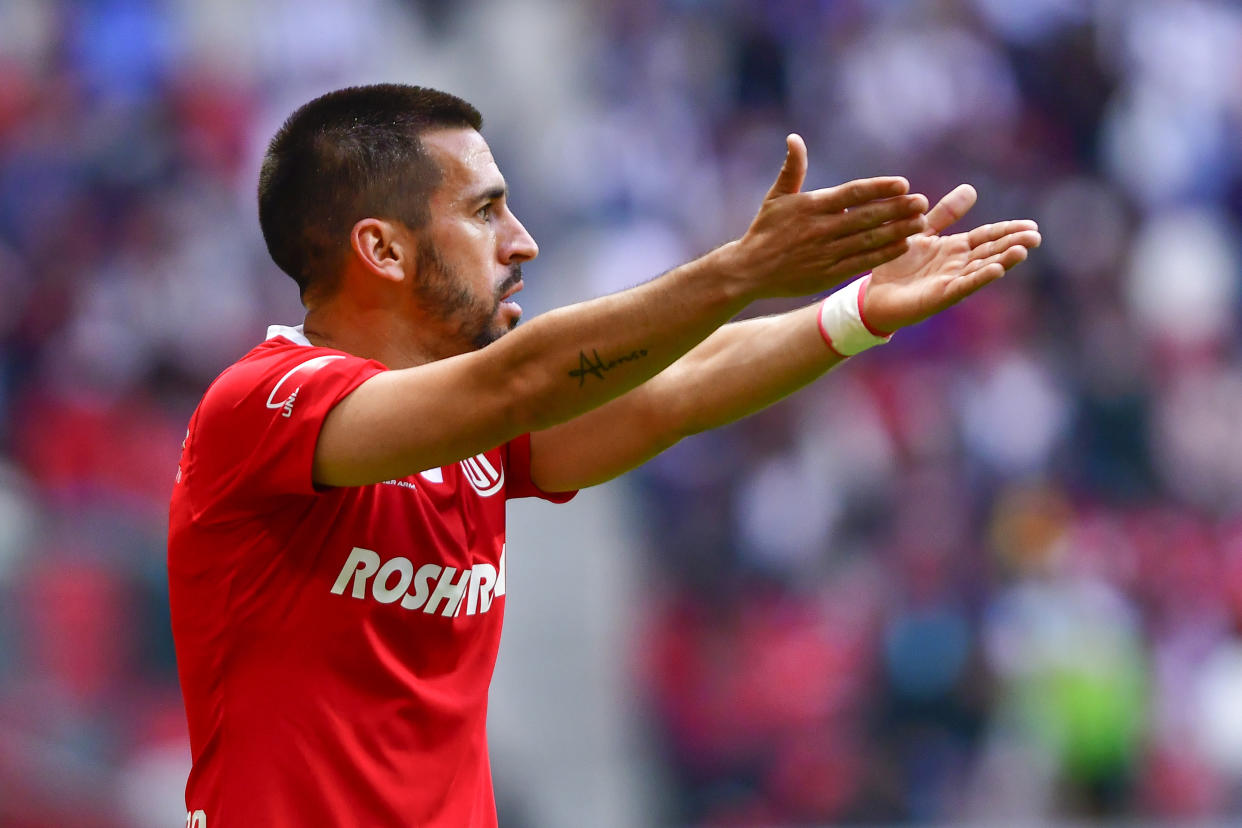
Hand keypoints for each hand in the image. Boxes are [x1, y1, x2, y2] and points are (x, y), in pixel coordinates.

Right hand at [728, 134, 929, 299]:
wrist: (747, 271)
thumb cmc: (764, 231)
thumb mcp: (776, 198)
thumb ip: (792, 169)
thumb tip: (794, 138)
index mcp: (811, 206)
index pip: (852, 193)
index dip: (879, 188)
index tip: (903, 184)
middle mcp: (821, 229)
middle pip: (866, 216)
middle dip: (897, 208)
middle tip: (921, 202)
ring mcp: (825, 252)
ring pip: (868, 240)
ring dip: (897, 231)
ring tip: (920, 222)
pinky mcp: (827, 273)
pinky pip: (861, 262)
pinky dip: (883, 254)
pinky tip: (902, 245)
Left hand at [861, 184, 1040, 332]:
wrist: (873, 294)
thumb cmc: (897, 264)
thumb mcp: (921, 231)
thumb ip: (944, 213)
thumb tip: (971, 189)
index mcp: (955, 249)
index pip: (987, 236)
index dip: (1008, 230)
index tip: (1032, 225)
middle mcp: (958, 265)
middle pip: (990, 252)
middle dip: (1013, 244)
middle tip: (1036, 236)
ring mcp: (951, 281)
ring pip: (981, 269)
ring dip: (1002, 261)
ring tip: (1022, 251)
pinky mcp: (939, 296)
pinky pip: (962, 286)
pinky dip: (979, 278)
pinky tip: (996, 270)